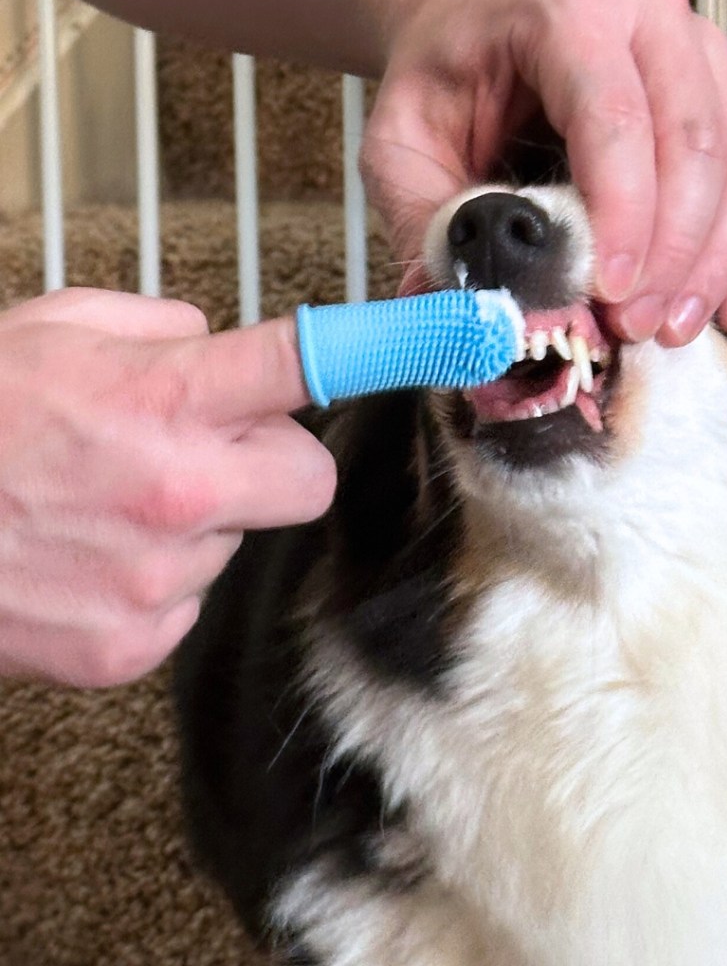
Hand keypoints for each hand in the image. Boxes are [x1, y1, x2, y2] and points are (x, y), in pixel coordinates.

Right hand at [0, 289, 334, 686]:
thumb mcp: (53, 329)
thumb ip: (159, 332)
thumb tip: (220, 345)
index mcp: (162, 401)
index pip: (297, 367)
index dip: (368, 351)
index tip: (424, 344)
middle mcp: (176, 493)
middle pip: (308, 477)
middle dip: (274, 463)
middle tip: (211, 451)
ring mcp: (156, 579)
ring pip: (238, 541)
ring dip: (199, 522)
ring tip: (110, 506)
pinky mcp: (131, 645)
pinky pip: (185, 600)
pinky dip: (153, 582)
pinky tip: (89, 560)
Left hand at [362, 0, 726, 345]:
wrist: (479, 21)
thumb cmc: (444, 76)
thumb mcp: (399, 142)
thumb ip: (424, 219)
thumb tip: (460, 314)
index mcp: (567, 15)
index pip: (617, 118)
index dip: (624, 215)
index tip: (611, 294)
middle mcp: (651, 21)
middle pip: (694, 144)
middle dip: (674, 254)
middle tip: (635, 329)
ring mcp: (699, 56)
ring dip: (715, 262)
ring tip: (674, 331)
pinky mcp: (723, 99)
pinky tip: (726, 308)